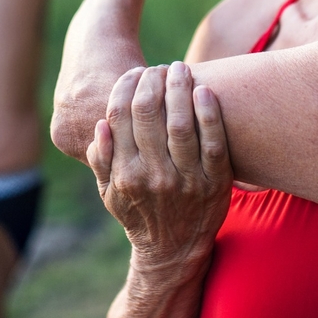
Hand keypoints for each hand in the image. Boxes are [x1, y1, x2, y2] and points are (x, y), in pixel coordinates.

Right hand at [88, 61, 232, 267]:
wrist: (174, 251)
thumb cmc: (138, 215)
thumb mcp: (109, 193)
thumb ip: (101, 159)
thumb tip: (101, 124)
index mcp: (125, 174)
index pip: (120, 117)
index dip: (126, 87)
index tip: (133, 72)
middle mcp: (154, 176)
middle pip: (149, 114)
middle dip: (152, 81)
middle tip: (158, 67)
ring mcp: (187, 179)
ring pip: (181, 123)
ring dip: (179, 88)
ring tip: (179, 68)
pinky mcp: (216, 181)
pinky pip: (214, 141)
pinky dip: (210, 113)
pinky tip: (204, 90)